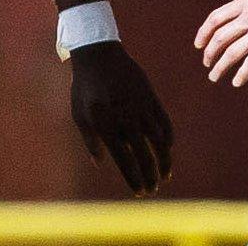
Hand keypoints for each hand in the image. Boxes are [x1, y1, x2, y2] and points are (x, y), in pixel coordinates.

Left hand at [69, 42, 173, 195]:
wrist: (99, 55)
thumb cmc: (85, 87)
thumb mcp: (79, 113)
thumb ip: (90, 140)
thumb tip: (100, 164)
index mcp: (106, 125)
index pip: (125, 160)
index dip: (134, 178)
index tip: (139, 191)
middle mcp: (126, 119)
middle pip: (144, 155)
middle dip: (150, 176)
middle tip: (152, 190)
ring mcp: (141, 108)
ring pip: (159, 142)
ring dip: (164, 162)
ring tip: (165, 176)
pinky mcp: (151, 98)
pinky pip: (164, 123)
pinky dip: (168, 138)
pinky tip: (167, 149)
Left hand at [197, 0, 247, 87]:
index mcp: (246, 2)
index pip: (215, 18)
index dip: (203, 33)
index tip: (199, 44)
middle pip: (220, 37)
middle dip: (210, 53)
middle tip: (207, 63)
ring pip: (231, 52)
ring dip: (220, 67)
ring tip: (214, 76)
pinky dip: (242, 74)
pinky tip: (237, 82)